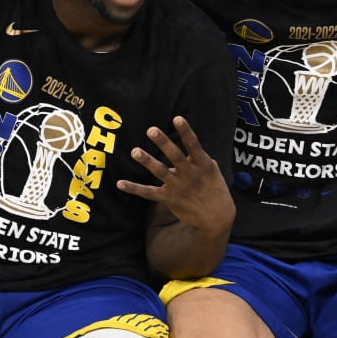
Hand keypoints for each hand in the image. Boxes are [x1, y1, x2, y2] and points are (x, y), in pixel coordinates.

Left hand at [117, 117, 233, 236]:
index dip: (186, 131)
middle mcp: (189, 174)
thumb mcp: (214, 172)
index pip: (193, 145)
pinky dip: (134, 188)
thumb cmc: (216, 191)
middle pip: (174, 156)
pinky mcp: (168, 199)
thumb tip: (191, 149)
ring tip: (134, 151)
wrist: (216, 218)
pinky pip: (148, 192)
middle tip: (151, 130)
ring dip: (147, 161)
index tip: (177, 118)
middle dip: (163, 143)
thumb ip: (201, 159)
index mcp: (202, 165)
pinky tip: (120, 183)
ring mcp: (178, 187)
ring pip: (159, 171)